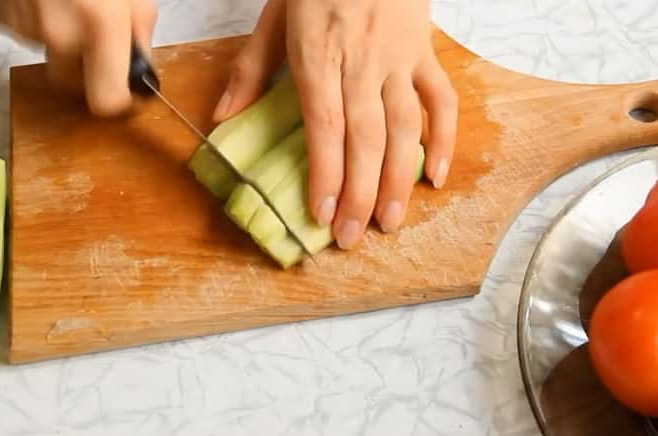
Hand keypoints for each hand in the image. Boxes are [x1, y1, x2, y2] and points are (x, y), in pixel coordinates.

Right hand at [0, 0, 157, 115]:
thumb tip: (141, 64)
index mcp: (101, 26)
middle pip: (72, 84)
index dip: (116, 101)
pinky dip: (35, 20)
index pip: (107, 101)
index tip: (123, 93)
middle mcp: (60, 33)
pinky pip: (23, 33)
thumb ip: (140, 29)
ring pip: (48, 54)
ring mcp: (24, 26)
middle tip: (95, 39)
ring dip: (60, 38)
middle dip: (86, 69)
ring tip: (67, 0)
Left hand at [213, 0, 457, 248]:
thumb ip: (250, 70)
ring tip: (390, 223)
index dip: (326, 173)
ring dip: (399, 179)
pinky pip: (442, 99)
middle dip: (359, 192)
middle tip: (350, 237)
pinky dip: (445, 138)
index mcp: (319, 54)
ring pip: (405, 127)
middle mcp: (362, 62)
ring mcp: (399, 58)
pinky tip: (436, 175)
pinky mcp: (425, 52)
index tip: (321, 214)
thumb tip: (222, 120)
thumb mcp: (273, 17)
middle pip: (365, 137)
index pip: (325, 126)